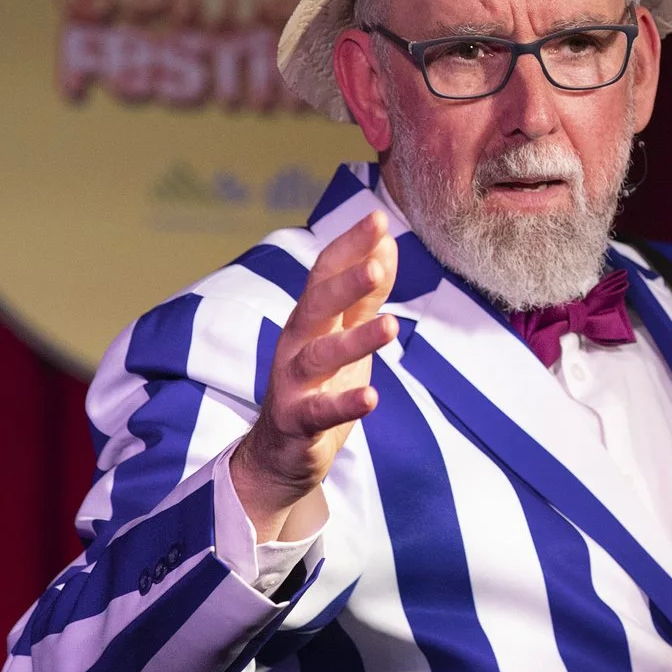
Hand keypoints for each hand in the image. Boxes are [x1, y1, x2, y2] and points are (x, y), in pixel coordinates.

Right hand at [228, 210, 398, 539]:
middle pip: (317, 305)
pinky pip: (320, 411)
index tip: (380, 218)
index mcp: (310, 318)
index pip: (325, 272)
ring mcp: (293, 382)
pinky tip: (371, 397)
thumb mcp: (342, 334)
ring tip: (391, 325)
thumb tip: (387, 245)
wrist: (280, 453)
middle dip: (346, 281)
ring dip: (356, 340)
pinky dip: (345, 404)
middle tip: (378, 260)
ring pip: (320, 356)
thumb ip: (364, 295)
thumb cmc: (317, 385)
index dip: (351, 245)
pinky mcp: (298, 421)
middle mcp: (296, 343)